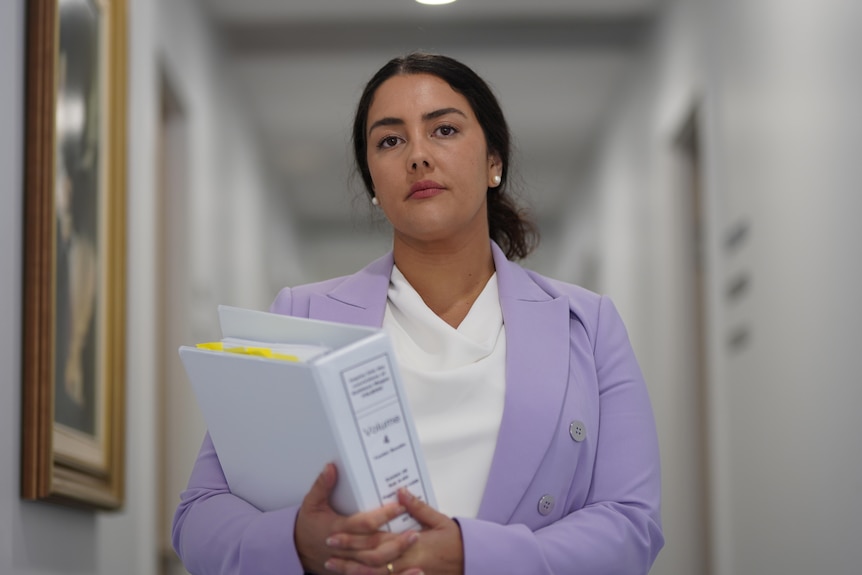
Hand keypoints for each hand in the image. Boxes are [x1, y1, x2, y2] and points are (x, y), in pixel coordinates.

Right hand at [294, 464, 419, 573]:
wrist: (296, 551)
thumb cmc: (307, 526)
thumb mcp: (311, 503)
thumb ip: (322, 485)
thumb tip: (332, 466)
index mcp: (336, 529)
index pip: (363, 524)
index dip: (382, 516)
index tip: (399, 507)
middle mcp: (344, 549)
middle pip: (373, 548)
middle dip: (395, 542)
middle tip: (415, 532)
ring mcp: (349, 563)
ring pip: (376, 565)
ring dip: (396, 558)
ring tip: (413, 547)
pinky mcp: (353, 571)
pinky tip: (413, 572)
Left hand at [324, 488, 463, 574]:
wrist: (470, 563)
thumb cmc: (455, 543)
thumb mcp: (441, 521)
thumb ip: (419, 508)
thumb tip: (401, 492)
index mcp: (413, 545)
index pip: (377, 541)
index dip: (354, 539)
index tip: (335, 533)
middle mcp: (407, 562)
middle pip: (370, 560)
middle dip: (347, 555)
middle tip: (328, 548)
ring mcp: (408, 573)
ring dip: (352, 570)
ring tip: (332, 564)